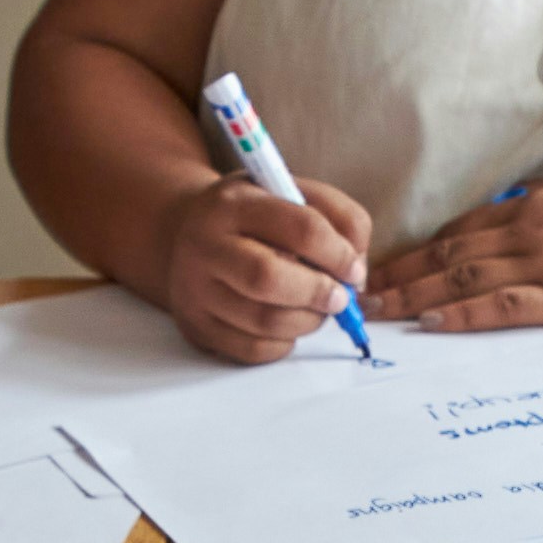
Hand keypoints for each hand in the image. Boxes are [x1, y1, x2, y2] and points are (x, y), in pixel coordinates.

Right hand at [155, 170, 376, 361]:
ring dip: (307, 321)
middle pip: (269, 278)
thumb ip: (339, 218)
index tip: (354, 269)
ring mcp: (195, 289)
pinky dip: (285, 343)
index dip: (339, 255)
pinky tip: (288, 324)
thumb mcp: (294, 192)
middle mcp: (206, 244)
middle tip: (339, 298)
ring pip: (264, 321)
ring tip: (315, 309)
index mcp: (235, 203)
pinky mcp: (197, 327)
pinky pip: (253, 350)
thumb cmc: (253, 216)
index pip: (301, 229)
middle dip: (318, 293)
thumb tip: (356, 272)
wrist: (186, 234)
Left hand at [368, 169, 542, 331]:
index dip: (417, 248)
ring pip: (465, 278)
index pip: (460, 227)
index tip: (384, 264)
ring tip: (379, 312)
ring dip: (415, 294)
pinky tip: (430, 325)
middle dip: (400, 272)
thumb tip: (516, 210)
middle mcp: (534, 228)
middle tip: (359, 291)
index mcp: (536, 203)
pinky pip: (504, 307)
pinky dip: (461, 315)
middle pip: (449, 253)